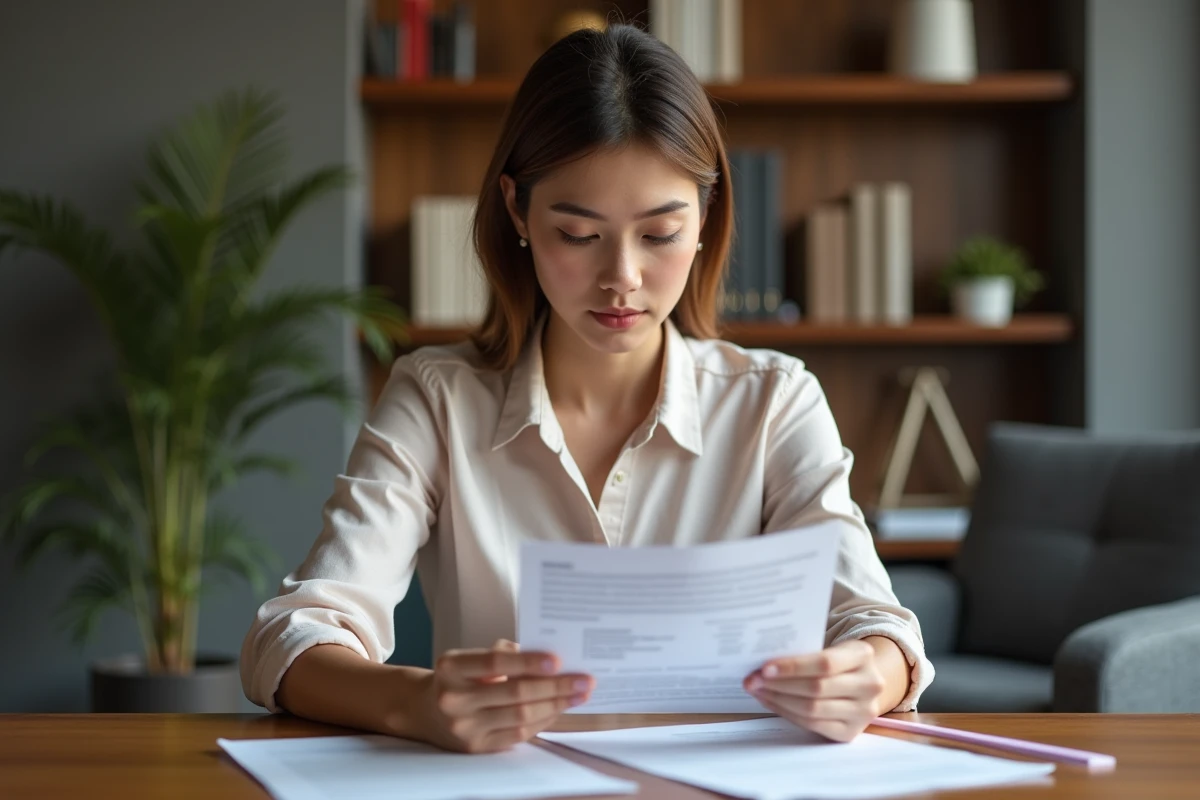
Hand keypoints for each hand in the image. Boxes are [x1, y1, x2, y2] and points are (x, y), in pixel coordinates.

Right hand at [416, 639, 593, 752]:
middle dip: (555, 686)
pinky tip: (558, 708)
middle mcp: (454, 699)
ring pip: (521, 716)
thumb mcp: (467, 657)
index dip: (528, 662)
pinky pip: (518, 734)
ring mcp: (465, 727)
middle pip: (515, 693)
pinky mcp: (477, 747)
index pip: (495, 663)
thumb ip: (501, 654)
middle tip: (584, 680)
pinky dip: (542, 720)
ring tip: (578, 694)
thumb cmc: (457, 677)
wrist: (425, 711)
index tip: (557, 660)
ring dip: (555, 705)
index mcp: (451, 668)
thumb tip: (546, 660)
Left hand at [743, 639, 886, 741]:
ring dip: (779, 700)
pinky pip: (812, 725)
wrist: (863, 683)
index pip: (824, 663)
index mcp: (863, 655)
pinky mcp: (850, 732)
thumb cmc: (838, 662)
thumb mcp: (832, 648)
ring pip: (812, 709)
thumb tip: (764, 663)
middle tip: (753, 680)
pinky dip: (787, 713)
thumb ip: (806, 652)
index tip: (764, 668)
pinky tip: (772, 702)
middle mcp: (869, 685)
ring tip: (758, 691)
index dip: (793, 667)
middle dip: (779, 685)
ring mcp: (863, 712)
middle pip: (816, 688)